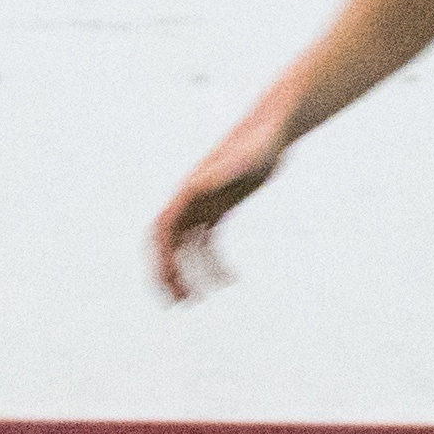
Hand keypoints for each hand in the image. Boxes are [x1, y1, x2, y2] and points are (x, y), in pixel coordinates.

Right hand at [150, 127, 286, 301]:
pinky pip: (209, 243)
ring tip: (197, 300)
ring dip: (187, 273)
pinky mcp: (220, 209)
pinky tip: (230, 280)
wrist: (272, 131)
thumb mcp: (242, 159)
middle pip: (168, 244)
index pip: (163, 232)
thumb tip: (198, 186)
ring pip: (186, 248)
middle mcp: (190, 201)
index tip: (169, 284)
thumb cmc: (258, 142)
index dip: (161, 259)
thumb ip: (221, 172)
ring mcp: (203, 206)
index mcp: (187, 193)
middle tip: (177, 301)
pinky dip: (214, 263)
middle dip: (167, 272)